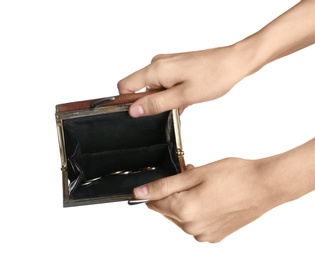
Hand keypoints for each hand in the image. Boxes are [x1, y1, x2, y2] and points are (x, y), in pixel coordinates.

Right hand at [118, 46, 251, 116]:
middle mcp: (157, 64)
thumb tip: (134, 111)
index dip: (128, 102)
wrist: (234, 62)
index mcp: (155, 69)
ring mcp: (166, 64)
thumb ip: (156, 104)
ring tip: (185, 99)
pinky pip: (165, 83)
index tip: (140, 114)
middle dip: (153, 102)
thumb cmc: (214, 76)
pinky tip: (187, 96)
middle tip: (175, 105)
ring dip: (166, 99)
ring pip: (154, 88)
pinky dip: (172, 93)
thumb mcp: (183, 96)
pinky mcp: (175, 66)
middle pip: (140, 89)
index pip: (125, 86)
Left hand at [132, 138, 314, 242]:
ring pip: (182, 216)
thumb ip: (164, 186)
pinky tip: (212, 197)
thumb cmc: (234, 176)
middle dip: (175, 192)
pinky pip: (196, 222)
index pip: (153, 203)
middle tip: (191, 176)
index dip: (159, 188)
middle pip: (168, 209)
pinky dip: (199, 210)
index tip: (171, 179)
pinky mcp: (214, 235)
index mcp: (184, 211)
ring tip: (205, 185)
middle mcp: (191, 228)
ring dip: (187, 200)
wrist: (264, 186)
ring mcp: (204, 234)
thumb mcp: (194, 175)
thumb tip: (139, 193)